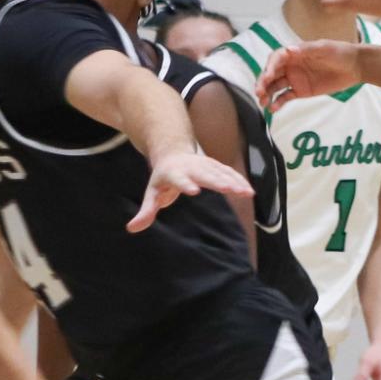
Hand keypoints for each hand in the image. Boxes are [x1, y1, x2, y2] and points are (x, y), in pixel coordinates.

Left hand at [130, 151, 252, 232]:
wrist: (173, 151)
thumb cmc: (163, 178)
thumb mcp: (151, 192)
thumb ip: (146, 211)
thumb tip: (132, 228)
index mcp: (173, 173)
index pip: (179, 179)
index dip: (186, 184)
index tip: (194, 191)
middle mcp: (192, 167)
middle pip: (206, 174)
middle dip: (218, 181)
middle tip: (230, 190)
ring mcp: (205, 165)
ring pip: (220, 173)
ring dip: (234, 182)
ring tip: (246, 193)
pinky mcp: (215, 166)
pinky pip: (228, 173)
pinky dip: (238, 180)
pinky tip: (248, 191)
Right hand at [257, 41, 362, 110]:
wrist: (355, 67)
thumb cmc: (340, 52)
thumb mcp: (325, 48)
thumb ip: (308, 49)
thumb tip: (289, 50)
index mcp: (295, 53)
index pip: (276, 59)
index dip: (269, 67)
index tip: (267, 76)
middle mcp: (291, 65)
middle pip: (271, 73)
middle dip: (263, 82)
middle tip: (259, 92)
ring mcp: (295, 78)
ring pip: (275, 86)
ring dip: (267, 94)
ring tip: (262, 103)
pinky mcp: (301, 91)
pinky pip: (286, 97)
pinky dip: (278, 103)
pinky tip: (273, 109)